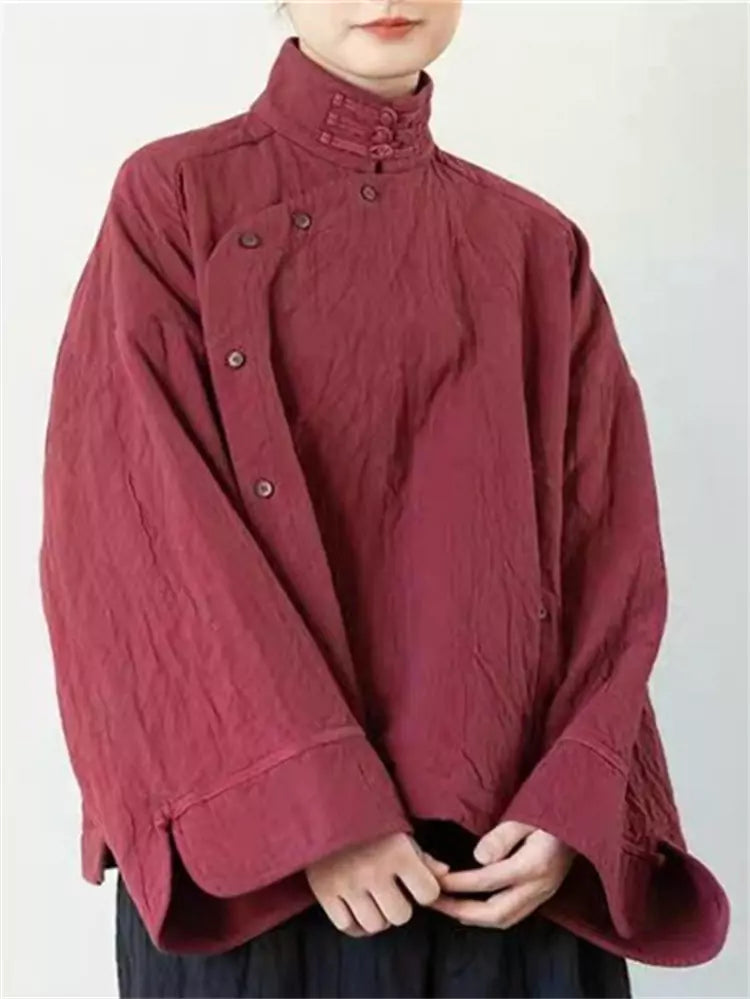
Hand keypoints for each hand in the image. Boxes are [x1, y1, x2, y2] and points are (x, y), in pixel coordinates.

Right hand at [305, 830, 448, 936]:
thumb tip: (444, 875)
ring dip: (377, 916)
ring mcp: (347, 884)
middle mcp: (374, 872)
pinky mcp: (325, 892)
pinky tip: (356, 908)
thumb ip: (423, 856)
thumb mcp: (400, 831)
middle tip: (391, 892)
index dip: (425, 890)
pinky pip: (346, 926)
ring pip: (375, 925)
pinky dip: (354, 922)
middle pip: (401, 916)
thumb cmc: (369, 818)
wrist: (325, 805)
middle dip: (400, 906)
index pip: (428, 894)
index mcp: (398, 853)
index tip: (415, 883)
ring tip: (373, 899)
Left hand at [427, 821, 575, 928]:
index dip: (459, 884)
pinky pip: (512, 914)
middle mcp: (539, 887)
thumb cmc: (555, 808)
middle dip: (461, 910)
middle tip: (433, 902)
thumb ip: (504, 836)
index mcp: (534, 866)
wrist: (586, 815)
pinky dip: (487, 915)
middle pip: (496, 913)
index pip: (488, 882)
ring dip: (472, 917)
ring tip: (446, 907)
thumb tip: (478, 858)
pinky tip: (471, 907)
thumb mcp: (529, 813)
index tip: (436, 880)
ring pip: (504, 919)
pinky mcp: (543, 893)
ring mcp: (543, 893)